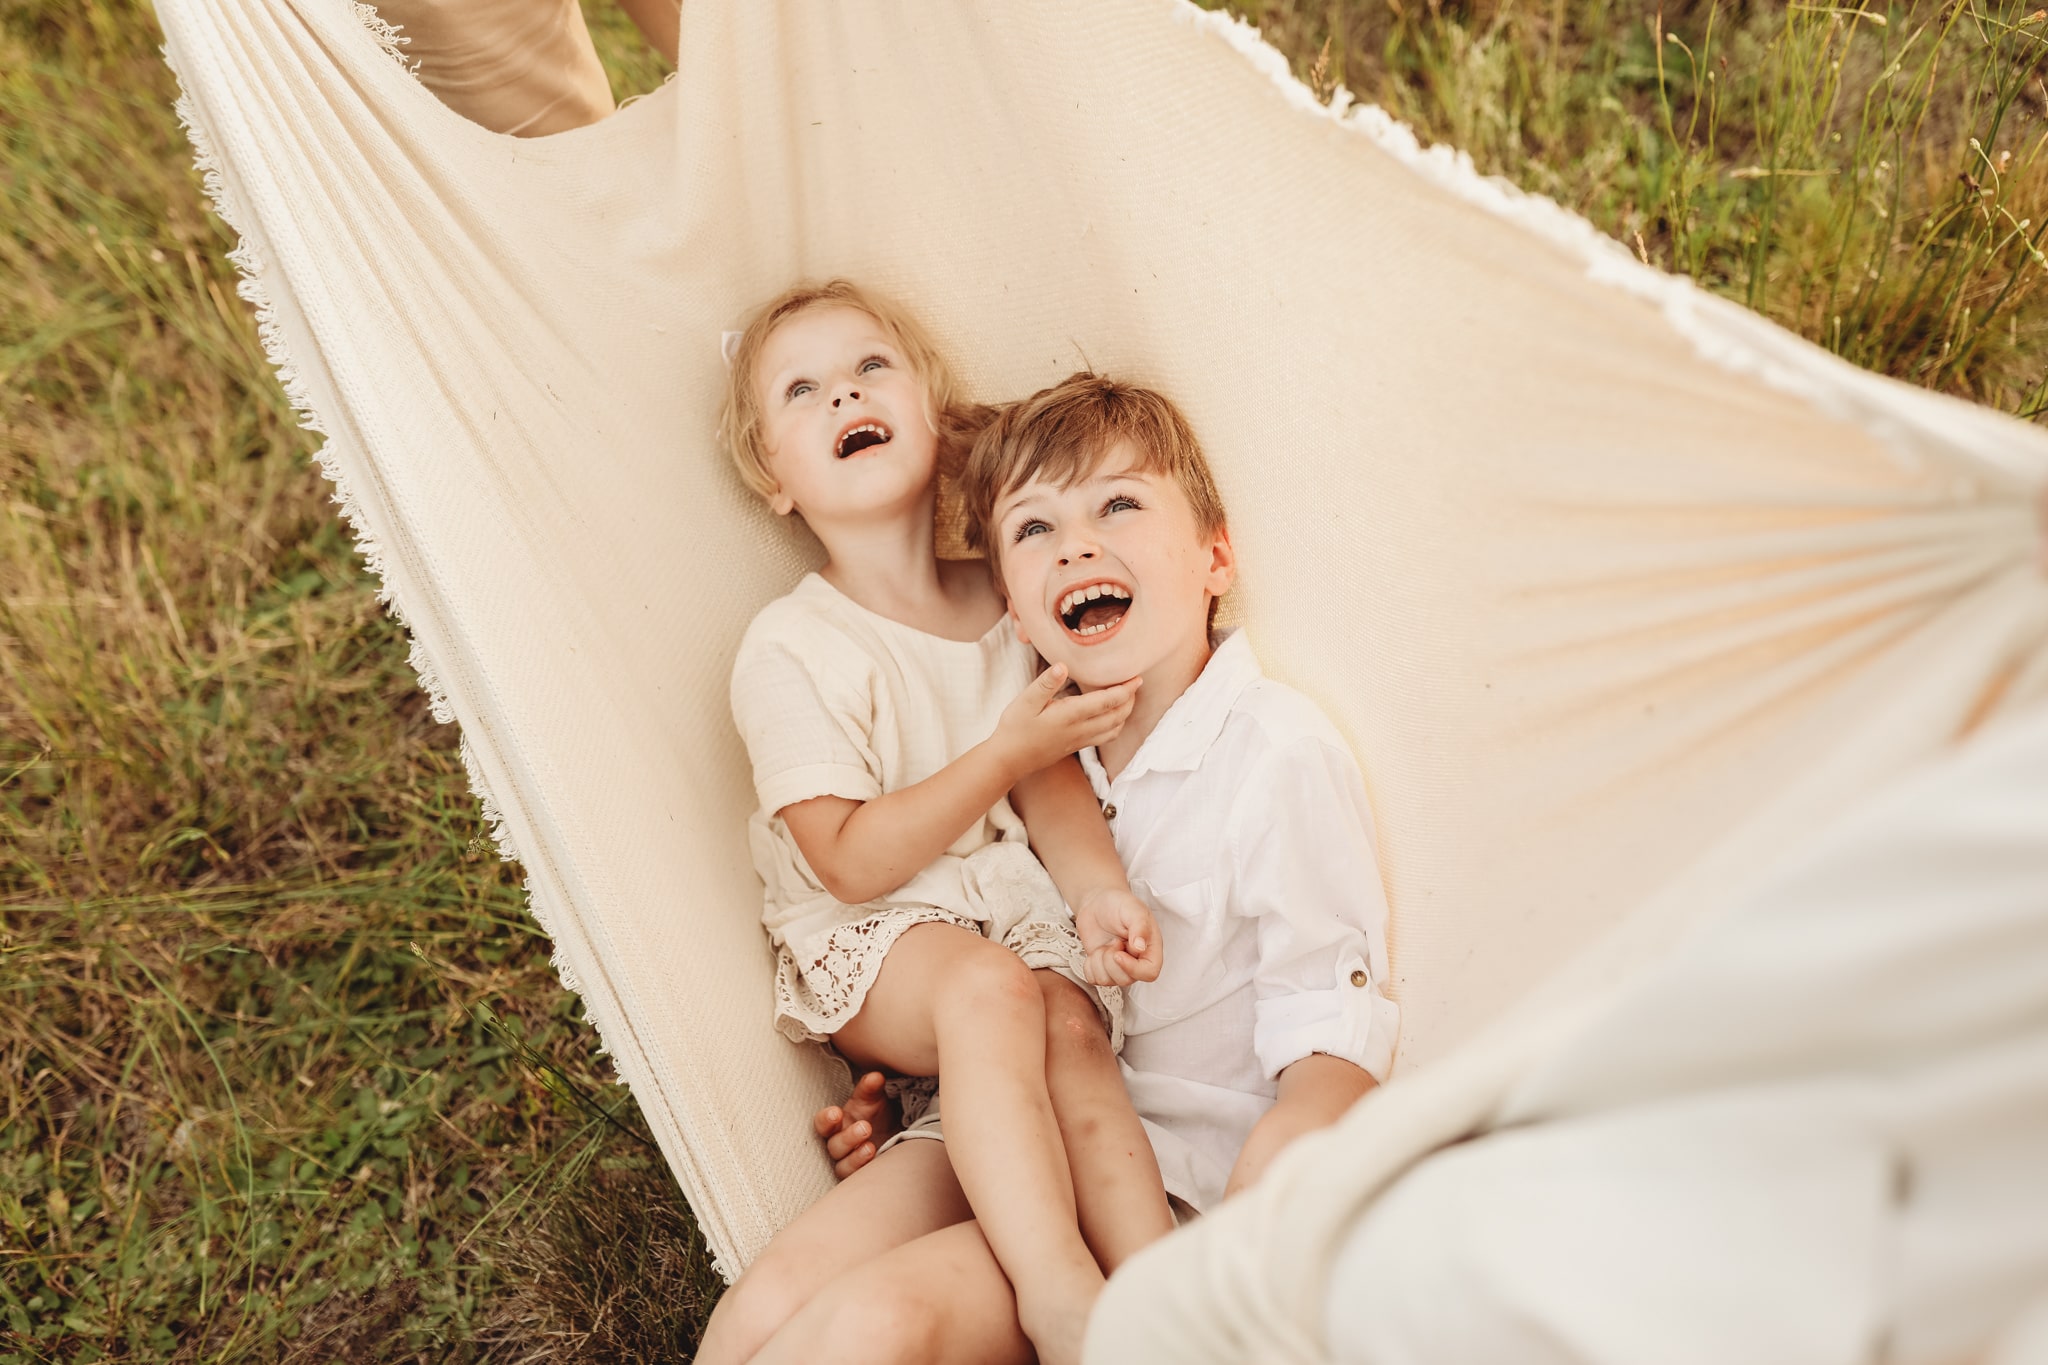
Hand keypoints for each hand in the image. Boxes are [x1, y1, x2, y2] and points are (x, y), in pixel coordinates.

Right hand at [813, 1071, 896, 1179]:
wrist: (898, 1135)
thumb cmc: (877, 1116)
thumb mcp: (874, 1100)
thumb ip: (871, 1089)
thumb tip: (876, 1077)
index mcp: (837, 1124)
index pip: (822, 1124)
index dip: (826, 1120)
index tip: (836, 1113)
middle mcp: (840, 1145)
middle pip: (834, 1146)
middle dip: (848, 1137)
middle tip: (865, 1127)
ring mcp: (850, 1162)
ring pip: (843, 1166)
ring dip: (855, 1157)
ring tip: (871, 1147)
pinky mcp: (862, 1176)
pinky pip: (858, 1179)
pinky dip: (865, 1171)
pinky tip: (877, 1160)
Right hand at [993, 664, 1140, 776]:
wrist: (1009, 760)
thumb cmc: (1014, 729)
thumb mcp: (1024, 702)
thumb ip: (1045, 684)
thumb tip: (1063, 666)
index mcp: (1069, 715)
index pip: (1106, 702)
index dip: (1125, 690)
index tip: (1136, 678)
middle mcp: (1080, 730)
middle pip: (1117, 716)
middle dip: (1130, 700)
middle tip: (1135, 683)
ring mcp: (1080, 741)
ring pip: (1114, 729)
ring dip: (1125, 713)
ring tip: (1127, 697)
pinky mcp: (1076, 747)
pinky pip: (1105, 737)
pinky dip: (1116, 725)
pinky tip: (1112, 717)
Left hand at [1075, 886, 1162, 986]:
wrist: (1097, 902)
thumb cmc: (1119, 903)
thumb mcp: (1133, 909)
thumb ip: (1140, 927)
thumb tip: (1140, 947)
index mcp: (1150, 949)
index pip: (1149, 972)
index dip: (1133, 969)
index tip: (1118, 954)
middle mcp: (1136, 961)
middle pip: (1126, 980)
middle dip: (1111, 961)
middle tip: (1113, 941)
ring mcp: (1118, 966)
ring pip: (1107, 981)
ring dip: (1100, 961)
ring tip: (1106, 943)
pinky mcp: (1102, 968)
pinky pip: (1093, 979)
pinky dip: (1089, 966)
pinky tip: (1096, 950)